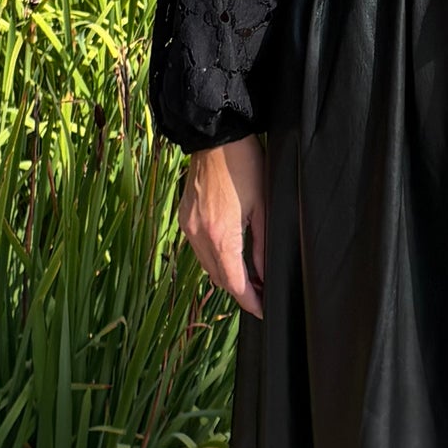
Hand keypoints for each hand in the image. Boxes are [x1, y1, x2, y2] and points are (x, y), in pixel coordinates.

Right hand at [179, 134, 267, 317]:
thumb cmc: (245, 165)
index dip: (249, 301)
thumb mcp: (263, 206)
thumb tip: (262, 274)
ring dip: (226, 274)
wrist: (215, 136)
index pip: (234, 283)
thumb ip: (261, 245)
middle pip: (219, 278)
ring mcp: (189, 227)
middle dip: (240, 290)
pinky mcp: (185, 217)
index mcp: (221, 235)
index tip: (262, 310)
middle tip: (262, 293)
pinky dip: (214, 258)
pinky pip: (199, 249)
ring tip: (250, 276)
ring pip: (207, 265)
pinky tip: (231, 254)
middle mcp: (199, 235)